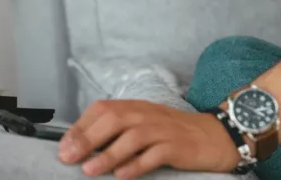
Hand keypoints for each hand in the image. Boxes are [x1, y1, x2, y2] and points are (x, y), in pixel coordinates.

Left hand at [58, 100, 240, 178]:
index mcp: (138, 108)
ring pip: (133, 137)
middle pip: (115, 119)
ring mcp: (164, 130)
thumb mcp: (146, 126)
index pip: (104, 109)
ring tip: (90, 170)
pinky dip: (136, 165)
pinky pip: (155, 154)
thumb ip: (119, 132)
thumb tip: (82, 148)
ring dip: (108, 154)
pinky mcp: (178, 147)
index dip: (81, 126)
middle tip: (69, 158)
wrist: (215, 136)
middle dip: (88, 138)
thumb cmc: (174, 134)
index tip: (64, 147)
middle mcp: (149, 115)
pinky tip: (123, 175)